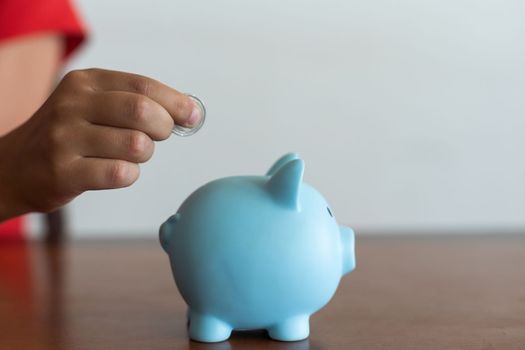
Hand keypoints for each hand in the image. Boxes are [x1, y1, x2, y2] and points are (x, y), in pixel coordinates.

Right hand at [0, 68, 200, 220]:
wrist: (14, 167)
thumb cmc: (69, 136)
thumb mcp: (93, 105)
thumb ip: (138, 102)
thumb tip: (191, 111)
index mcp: (84, 83)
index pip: (143, 86)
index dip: (175, 102)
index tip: (192, 116)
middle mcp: (71, 105)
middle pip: (142, 111)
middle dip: (164, 127)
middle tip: (158, 136)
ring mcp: (64, 139)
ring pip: (136, 145)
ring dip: (144, 154)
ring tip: (128, 154)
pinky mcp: (64, 173)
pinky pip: (121, 173)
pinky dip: (130, 174)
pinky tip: (115, 171)